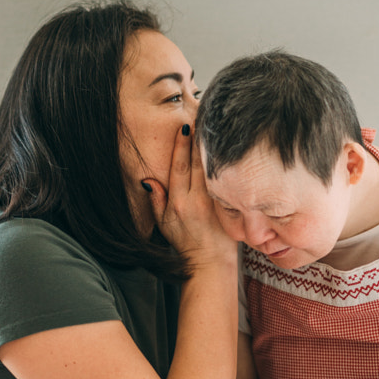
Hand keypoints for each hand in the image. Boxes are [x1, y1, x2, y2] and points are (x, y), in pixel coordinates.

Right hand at [143, 126, 234, 264]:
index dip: (182, 146)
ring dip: (214, 148)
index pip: (180, 167)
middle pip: (199, 162)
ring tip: (216, 126)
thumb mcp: (163, 223)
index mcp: (180, 202)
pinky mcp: (229, 205)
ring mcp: (215, 202)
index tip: (185, 127)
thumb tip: (148, 179)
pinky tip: (230, 149)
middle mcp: (197, 200)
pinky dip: (227, 163)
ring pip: (214, 168)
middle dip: (200, 139)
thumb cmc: (186, 242)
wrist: (210, 262)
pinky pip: (227, 179)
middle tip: (203, 116)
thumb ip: (156, 200)